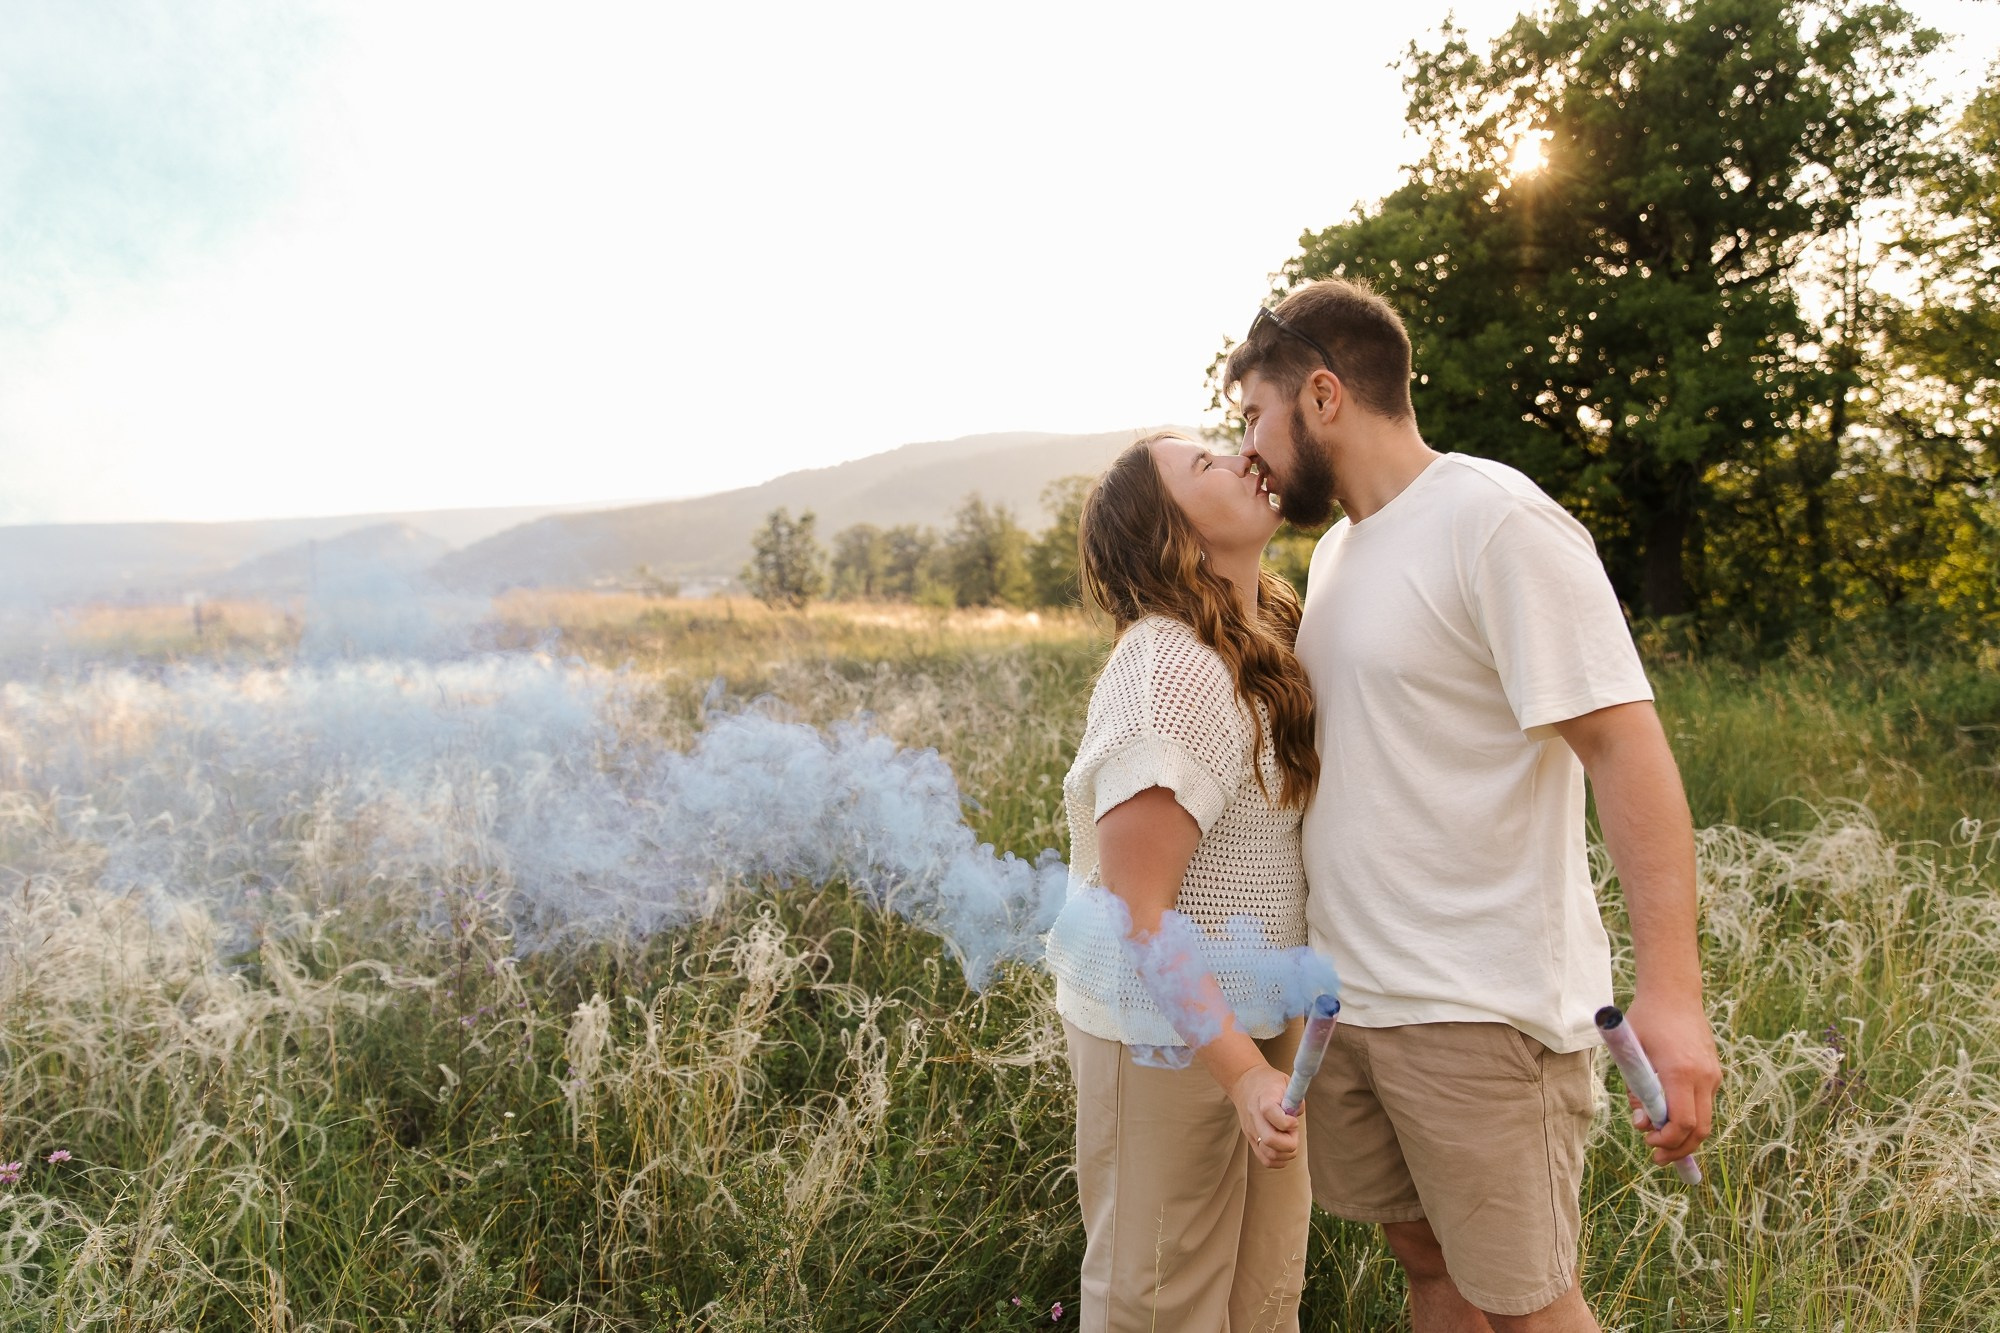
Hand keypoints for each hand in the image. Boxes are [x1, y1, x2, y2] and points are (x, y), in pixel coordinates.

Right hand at [1228, 1063, 1300, 1168]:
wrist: (1243, 1083)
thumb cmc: (1268, 1082)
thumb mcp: (1284, 1081)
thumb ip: (1295, 1098)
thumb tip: (1298, 1114)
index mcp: (1264, 1099)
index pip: (1270, 1113)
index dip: (1288, 1122)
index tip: (1294, 1120)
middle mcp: (1255, 1117)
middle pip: (1270, 1140)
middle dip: (1290, 1142)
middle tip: (1293, 1132)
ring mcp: (1251, 1131)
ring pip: (1269, 1155)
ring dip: (1286, 1152)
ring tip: (1288, 1138)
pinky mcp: (1251, 1140)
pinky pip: (1265, 1160)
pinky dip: (1279, 1160)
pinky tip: (1284, 1149)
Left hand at [1622, 991, 1719, 1166]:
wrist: (1674, 994)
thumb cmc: (1646, 1021)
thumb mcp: (1631, 1055)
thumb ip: (1636, 1091)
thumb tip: (1641, 1123)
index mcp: (1680, 1072)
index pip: (1682, 1122)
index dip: (1667, 1141)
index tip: (1648, 1143)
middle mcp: (1703, 1077)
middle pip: (1700, 1130)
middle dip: (1679, 1149)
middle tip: (1656, 1157)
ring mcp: (1713, 1075)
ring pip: (1705, 1120)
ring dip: (1684, 1135)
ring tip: (1659, 1139)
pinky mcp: (1715, 1072)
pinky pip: (1704, 1104)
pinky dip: (1689, 1117)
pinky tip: (1668, 1117)